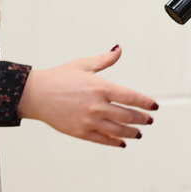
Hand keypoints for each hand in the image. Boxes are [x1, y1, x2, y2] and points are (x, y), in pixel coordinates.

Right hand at [17, 46, 157, 146]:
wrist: (36, 95)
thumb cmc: (59, 77)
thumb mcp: (83, 65)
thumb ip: (104, 60)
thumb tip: (118, 49)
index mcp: (100, 87)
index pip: (131, 97)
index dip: (145, 103)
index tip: (154, 107)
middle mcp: (97, 106)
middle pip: (128, 115)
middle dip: (142, 119)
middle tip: (149, 120)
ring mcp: (89, 121)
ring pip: (118, 130)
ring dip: (132, 132)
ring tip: (139, 133)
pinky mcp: (81, 132)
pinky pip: (103, 140)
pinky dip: (115, 142)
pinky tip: (122, 142)